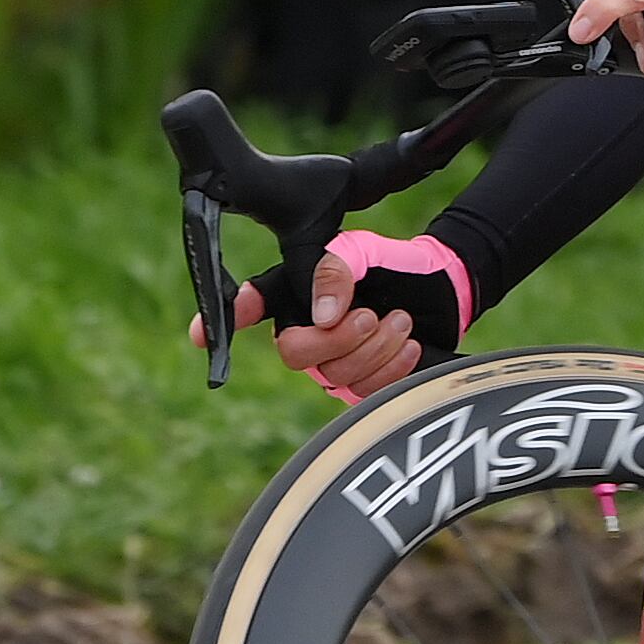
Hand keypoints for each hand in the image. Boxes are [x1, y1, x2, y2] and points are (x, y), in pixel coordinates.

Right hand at [181, 231, 472, 402]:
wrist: (444, 289)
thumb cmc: (394, 264)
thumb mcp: (365, 251)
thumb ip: (337, 270)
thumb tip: (322, 317)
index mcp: (295, 292)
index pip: (251, 306)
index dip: (220, 321)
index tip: (199, 335)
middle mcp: (305, 330)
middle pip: (293, 353)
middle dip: (338, 339)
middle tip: (372, 315)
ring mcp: (331, 361)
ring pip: (333, 375)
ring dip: (376, 348)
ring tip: (400, 321)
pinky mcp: (360, 385)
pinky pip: (362, 392)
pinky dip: (391, 368)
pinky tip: (407, 345)